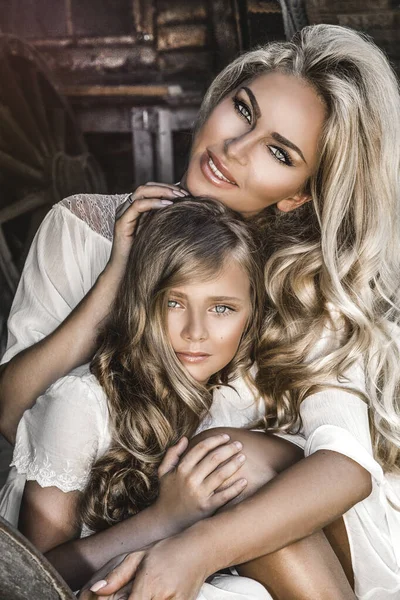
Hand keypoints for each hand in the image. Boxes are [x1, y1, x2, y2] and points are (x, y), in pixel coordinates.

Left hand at [84, 534, 209, 599]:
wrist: (201, 551)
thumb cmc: (168, 551)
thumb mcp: (139, 556)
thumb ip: (117, 575)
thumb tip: (96, 590)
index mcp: (149, 583)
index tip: (117, 597)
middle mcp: (163, 597)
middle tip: (135, 591)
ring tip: (148, 591)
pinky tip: (155, 594)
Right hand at [110, 182, 188, 269]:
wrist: (126, 271)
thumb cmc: (145, 254)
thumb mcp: (159, 232)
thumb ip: (166, 220)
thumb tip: (186, 210)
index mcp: (136, 209)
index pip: (152, 189)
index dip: (168, 188)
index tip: (186, 193)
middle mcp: (127, 208)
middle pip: (147, 187)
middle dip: (166, 187)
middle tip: (183, 193)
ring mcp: (123, 213)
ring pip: (141, 192)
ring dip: (161, 192)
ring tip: (177, 197)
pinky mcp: (121, 222)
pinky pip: (137, 205)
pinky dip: (153, 202)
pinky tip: (167, 205)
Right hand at [155, 433, 247, 530]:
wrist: (166, 521)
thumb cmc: (167, 493)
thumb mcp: (164, 472)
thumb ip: (172, 454)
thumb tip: (185, 438)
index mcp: (181, 469)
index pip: (201, 448)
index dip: (215, 440)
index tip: (226, 436)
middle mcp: (190, 479)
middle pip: (214, 458)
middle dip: (228, 449)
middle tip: (239, 444)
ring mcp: (199, 494)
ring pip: (221, 475)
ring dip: (234, 464)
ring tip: (243, 457)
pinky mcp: (207, 508)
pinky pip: (224, 496)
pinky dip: (236, 488)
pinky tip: (244, 481)